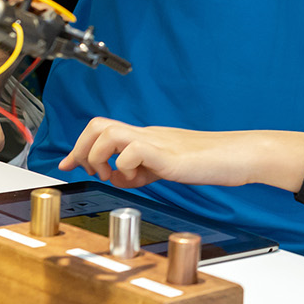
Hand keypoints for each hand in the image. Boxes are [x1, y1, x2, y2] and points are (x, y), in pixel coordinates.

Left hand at [59, 118, 303, 191]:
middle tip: (87, 170)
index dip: (77, 147)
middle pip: (96, 125)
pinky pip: (131, 152)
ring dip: (101, 158)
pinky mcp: (166, 152)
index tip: (66, 165)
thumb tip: (116, 176)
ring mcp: (155, 141)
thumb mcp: (165, 167)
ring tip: (115, 175)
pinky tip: (140, 179)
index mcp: (144, 137)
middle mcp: (145, 134)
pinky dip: (125, 168)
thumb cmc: (209, 161)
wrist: (237, 155)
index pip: (101, 130)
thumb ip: (140, 170)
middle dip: (81, 149)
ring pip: (107, 134)